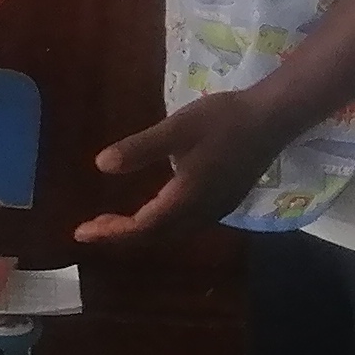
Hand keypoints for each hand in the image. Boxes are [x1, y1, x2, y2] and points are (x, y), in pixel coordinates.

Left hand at [76, 91, 295, 244]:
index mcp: (187, 198)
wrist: (272, 118)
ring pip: (173, 232)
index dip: (111, 232)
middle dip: (122, 235)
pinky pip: (187, 223)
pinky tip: (154, 209)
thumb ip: (140, 149)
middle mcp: (202, 212)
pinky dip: (162, 223)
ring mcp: (218, 209)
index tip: (81, 233)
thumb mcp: (176, 129)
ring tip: (114, 223)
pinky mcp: (226, 200)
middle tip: (91, 229)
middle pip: (156, 236)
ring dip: (142, 230)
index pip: (142, 226)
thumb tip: (100, 165)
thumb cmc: (223, 120)